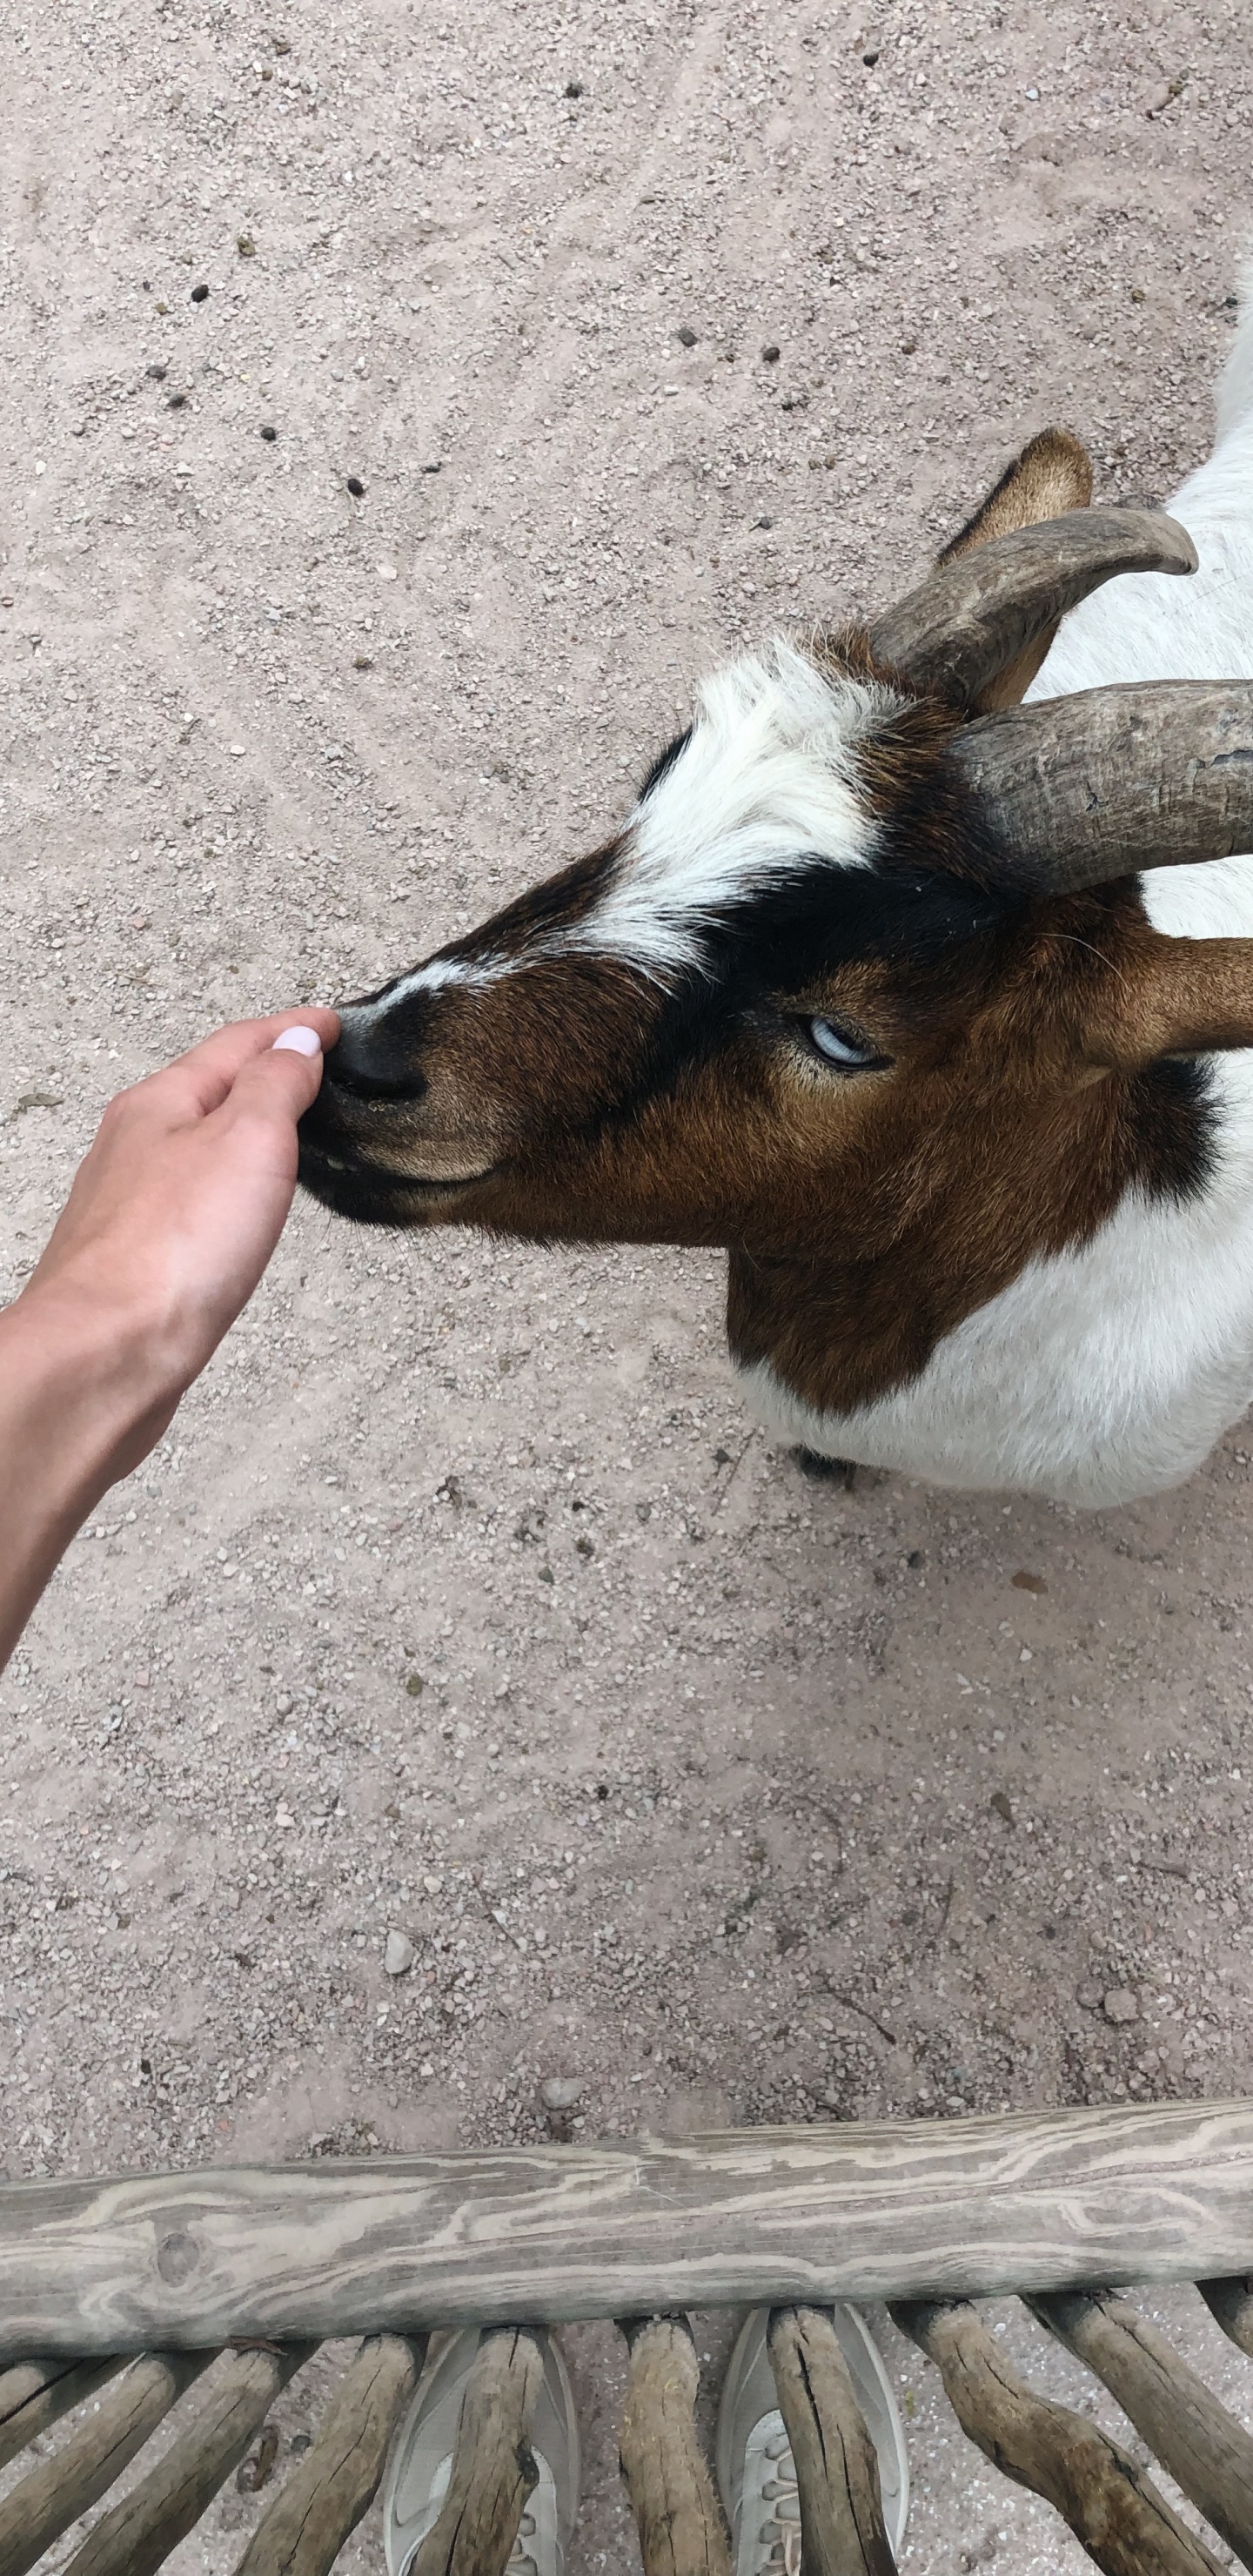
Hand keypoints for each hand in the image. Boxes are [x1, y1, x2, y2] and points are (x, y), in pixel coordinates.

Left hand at [0, 1007, 339, 1668]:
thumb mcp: (248, 1141)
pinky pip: (189, 1201)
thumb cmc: (173, 1251)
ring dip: (240, 1130)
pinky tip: (237, 1210)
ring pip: (193, 1146)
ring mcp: (130, 1206)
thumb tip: (294, 1044)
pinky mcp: (138, 1262)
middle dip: (259, 1073)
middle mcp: (134, 1146)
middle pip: (206, 1091)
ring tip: (282, 1129)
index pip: (236, 1044)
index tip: (328, 1023)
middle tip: (306, 1065)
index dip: (290, 1029)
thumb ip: (275, 1086)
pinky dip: (225, 1185)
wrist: (108, 1356)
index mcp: (159, 1104)